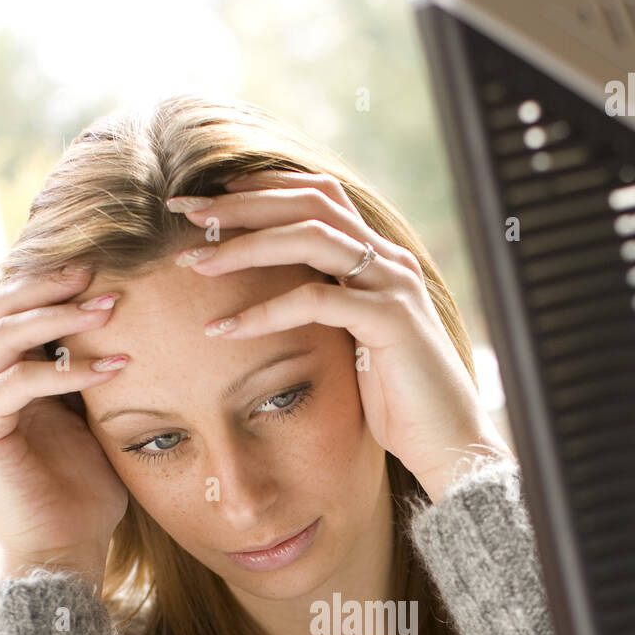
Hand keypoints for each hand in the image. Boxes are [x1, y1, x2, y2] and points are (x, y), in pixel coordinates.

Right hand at [0, 267, 131, 585]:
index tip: (107, 264)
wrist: (66, 551)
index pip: (17, 306)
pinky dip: (65, 370)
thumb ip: (95, 377)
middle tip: (103, 270)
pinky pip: (18, 382)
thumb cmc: (86, 493)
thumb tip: (131, 330)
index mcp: (4, 374)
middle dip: (54, 282)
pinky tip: (111, 367)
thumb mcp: (96, 421)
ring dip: (61, 316)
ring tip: (112, 307)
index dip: (54, 280)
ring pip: (7, 334)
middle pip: (3, 306)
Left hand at [167, 169, 513, 501]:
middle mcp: (389, 260)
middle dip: (241, 204)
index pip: (316, 197)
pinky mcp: (390, 321)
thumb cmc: (400, 404)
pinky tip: (226, 330)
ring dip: (246, 246)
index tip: (205, 202)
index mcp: (379, 258)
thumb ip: (327, 312)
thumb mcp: (355, 346)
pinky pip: (316, 301)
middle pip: (308, 202)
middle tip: (184, 210)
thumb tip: (275, 301)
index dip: (260, 190)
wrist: (450, 444)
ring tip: (195, 264)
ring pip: (310, 238)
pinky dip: (265, 311)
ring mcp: (393, 286)